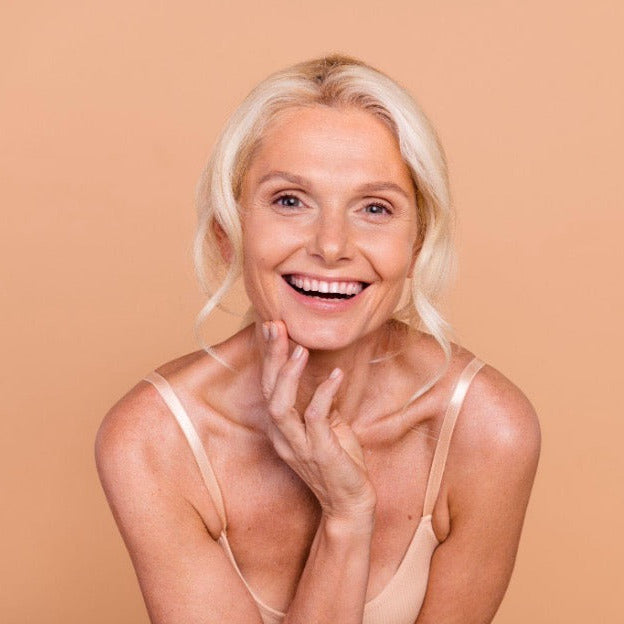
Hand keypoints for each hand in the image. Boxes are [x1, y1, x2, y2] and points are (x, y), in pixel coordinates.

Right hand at [260, 320, 375, 525]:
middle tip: (274, 325)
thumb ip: (320, 403)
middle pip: (268, 390)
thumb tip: (325, 375)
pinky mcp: (319, 452)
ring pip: (280, 406)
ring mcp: (299, 445)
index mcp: (283, 428)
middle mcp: (284, 436)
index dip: (269, 357)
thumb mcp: (328, 427)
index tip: (272, 327)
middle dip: (271, 357)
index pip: (269, 386)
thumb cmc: (340, 462)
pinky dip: (324, 394)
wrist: (350, 503)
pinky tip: (336, 375)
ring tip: (299, 348)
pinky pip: (315, 418)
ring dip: (288, 375)